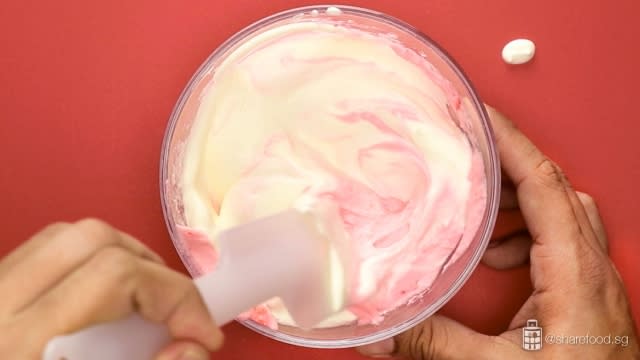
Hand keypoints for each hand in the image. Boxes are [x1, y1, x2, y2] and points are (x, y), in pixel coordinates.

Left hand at [0, 219, 222, 359]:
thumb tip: (193, 347)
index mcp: (19, 343)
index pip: (114, 277)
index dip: (176, 297)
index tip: (203, 333)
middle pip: (93, 242)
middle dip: (153, 273)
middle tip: (177, 316)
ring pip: (68, 238)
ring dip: (122, 260)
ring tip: (147, 301)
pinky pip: (44, 253)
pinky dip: (89, 264)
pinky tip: (104, 301)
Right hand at [358, 107, 638, 358]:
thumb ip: (435, 344)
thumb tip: (380, 331)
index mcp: (576, 273)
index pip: (543, 184)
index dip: (510, 142)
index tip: (479, 114)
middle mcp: (592, 267)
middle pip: (553, 187)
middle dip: (506, 160)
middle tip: (466, 147)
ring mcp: (594, 278)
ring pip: (561, 209)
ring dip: (518, 197)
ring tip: (477, 203)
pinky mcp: (588, 292)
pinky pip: (562, 238)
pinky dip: (526, 232)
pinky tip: (498, 254)